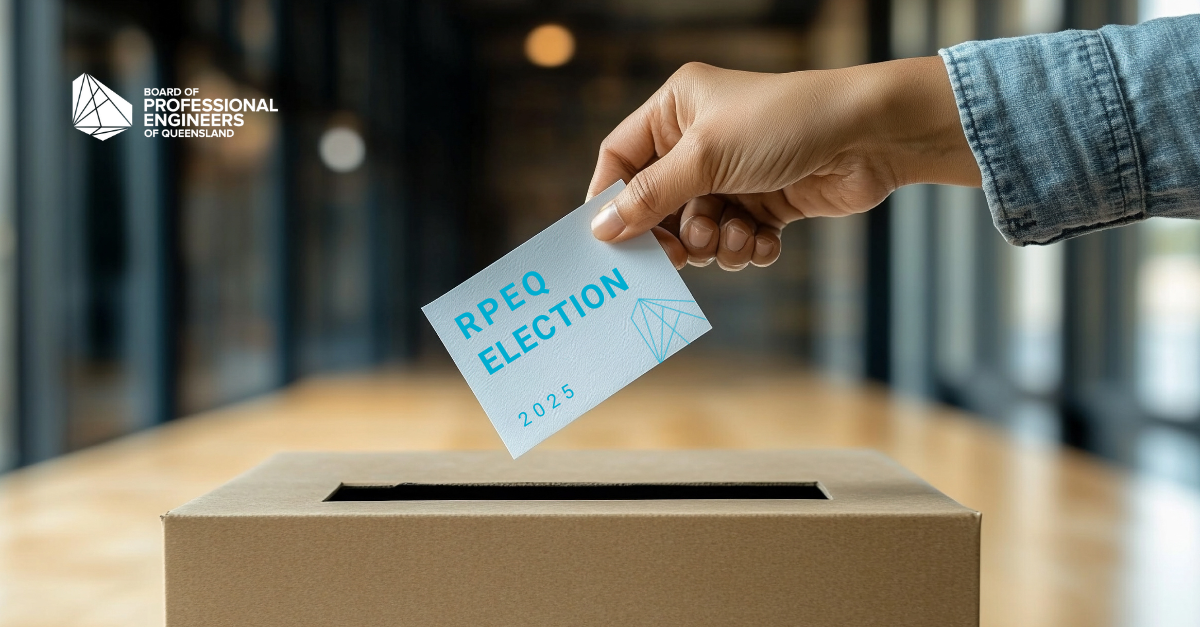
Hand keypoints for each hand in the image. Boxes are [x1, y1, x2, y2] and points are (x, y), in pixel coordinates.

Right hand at [587, 57, 980, 269]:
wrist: (870, 137)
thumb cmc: (784, 125)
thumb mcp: (706, 157)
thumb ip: (650, 196)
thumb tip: (602, 228)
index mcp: (677, 109)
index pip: (620, 157)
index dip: (612, 199)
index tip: (610, 240)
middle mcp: (700, 140)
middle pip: (656, 203)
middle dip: (670, 233)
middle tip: (679, 255)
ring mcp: (733, 174)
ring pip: (696, 229)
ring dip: (712, 243)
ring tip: (732, 236)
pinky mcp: (764, 203)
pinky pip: (733, 240)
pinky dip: (743, 248)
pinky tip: (760, 241)